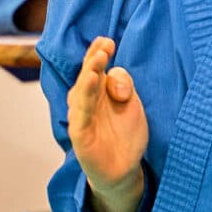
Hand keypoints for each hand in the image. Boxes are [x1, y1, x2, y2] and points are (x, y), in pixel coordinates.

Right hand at [67, 35, 148, 211]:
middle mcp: (87, 101)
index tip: (107, 41)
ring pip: (82, 91)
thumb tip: (114, 77)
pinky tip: (90, 82)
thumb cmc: (125, 134)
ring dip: (90, 73)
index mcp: (98, 91)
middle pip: (87, 75)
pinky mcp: (80, 134)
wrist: (123, 170)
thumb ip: (124, 86)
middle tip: (105, 44)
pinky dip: (85, 96)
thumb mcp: (131, 105)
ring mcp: (82, 117)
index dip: (98, 53)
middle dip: (94, 58)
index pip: (95, 68)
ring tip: (99, 58)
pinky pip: (82, 113)